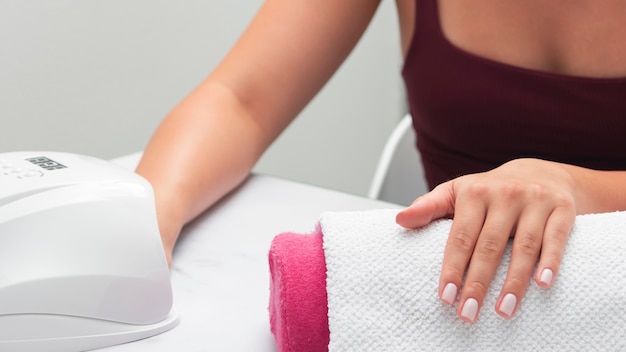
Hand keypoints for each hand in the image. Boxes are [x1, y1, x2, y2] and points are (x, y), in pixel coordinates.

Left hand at [396, 158, 576, 321]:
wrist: (539, 171)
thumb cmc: (490, 190)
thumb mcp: (457, 192)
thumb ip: (429, 207)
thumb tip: (400, 220)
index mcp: (474, 193)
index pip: (460, 236)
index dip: (453, 268)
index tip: (445, 296)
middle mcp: (505, 194)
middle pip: (489, 246)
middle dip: (478, 282)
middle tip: (468, 312)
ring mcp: (535, 201)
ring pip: (524, 246)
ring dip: (514, 281)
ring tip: (502, 310)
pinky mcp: (562, 209)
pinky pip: (556, 238)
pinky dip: (551, 261)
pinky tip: (543, 284)